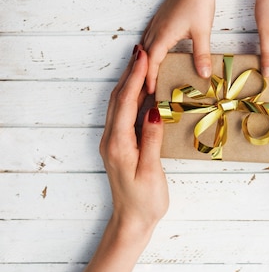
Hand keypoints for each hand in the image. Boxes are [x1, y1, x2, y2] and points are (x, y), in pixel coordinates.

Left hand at [100, 44, 167, 234]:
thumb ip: (152, 140)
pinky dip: (130, 95)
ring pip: (118, 103)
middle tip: (143, 50)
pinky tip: (141, 89)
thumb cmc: (145, 200)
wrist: (132, 221)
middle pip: (118, 97)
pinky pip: (122, 113)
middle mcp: (111, 139)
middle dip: (130, 72)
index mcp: (119, 143)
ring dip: (128, 81)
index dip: (135, 77)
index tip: (144, 56)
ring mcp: (113, 141)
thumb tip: (154, 110)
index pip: (126, 102)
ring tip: (141, 62)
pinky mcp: (119, 145)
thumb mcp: (151, 171)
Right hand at [142, 0, 214, 93]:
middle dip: (144, 73)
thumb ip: (202, 54)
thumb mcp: (202, 32)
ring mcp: (156, 23)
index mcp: (163, 36)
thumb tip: (203, 74)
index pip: (153, 62)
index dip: (150, 78)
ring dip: (145, 61)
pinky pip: (149, 37)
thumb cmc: (199, 3)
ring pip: (145, 46)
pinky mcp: (160, 18)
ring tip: (147, 75)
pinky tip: (153, 52)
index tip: (150, 92)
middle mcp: (156, 30)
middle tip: (146, 89)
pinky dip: (148, 49)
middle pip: (145, 56)